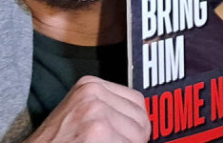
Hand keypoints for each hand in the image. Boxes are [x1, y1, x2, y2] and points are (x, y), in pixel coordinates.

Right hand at [24, 76, 149, 142]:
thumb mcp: (79, 115)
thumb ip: (108, 111)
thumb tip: (144, 123)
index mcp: (90, 85)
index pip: (137, 102)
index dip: (135, 126)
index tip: (124, 137)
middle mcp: (93, 93)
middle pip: (141, 121)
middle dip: (133, 141)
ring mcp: (95, 112)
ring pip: (137, 138)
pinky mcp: (97, 132)